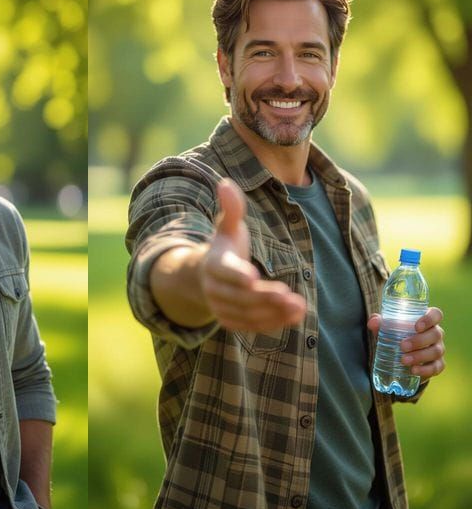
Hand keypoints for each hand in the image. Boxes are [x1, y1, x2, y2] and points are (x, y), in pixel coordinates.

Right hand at [197, 178, 306, 332]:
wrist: (208, 276)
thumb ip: (231, 208)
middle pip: (240, 296)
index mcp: (213, 264)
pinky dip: (274, 323)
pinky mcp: (233, 322)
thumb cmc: (225, 245)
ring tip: (300, 306)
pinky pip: (254, 326)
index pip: (225, 271)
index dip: (238, 275)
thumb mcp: (227, 226)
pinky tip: (295, 316)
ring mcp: (222, 309)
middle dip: (265, 297)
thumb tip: (225, 183)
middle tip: (289, 295)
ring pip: (249, 314)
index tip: (254, 277)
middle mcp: (215, 290)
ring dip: (274, 312)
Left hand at [367, 307, 444, 379]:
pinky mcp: (438, 364)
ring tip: (403, 360)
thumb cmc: (398, 333)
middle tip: (402, 346)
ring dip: (420, 356)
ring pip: (436, 351)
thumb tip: (372, 323)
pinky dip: (425, 370)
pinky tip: (414, 371)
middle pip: (435, 334)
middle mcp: (437, 333)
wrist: (404, 353)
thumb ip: (381, 322)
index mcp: (427, 319)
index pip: (436, 314)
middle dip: (419, 341)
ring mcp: (439, 349)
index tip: (417, 326)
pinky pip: (436, 367)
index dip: (429, 319)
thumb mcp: (390, 327)